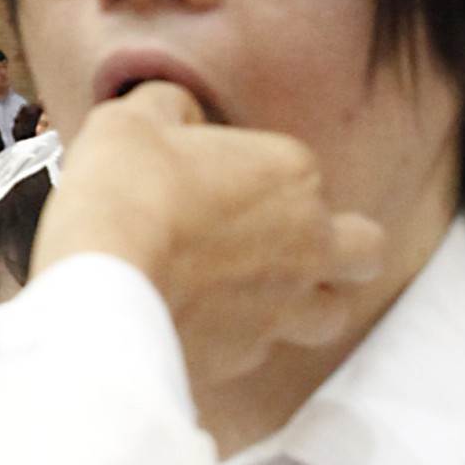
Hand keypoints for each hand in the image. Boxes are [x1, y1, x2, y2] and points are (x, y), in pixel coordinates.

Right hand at [33, 84, 382, 397]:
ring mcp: (283, 307)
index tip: (211, 182)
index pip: (302, 173)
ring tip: (254, 294)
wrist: (100, 284)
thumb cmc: (123, 191)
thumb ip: (168, 106)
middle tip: (292, 246)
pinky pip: (261, 349)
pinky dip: (238, 339)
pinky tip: (196, 324)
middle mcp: (306, 244)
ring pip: (330, 313)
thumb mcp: (132, 120)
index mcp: (291, 175)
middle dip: (344, 252)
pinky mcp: (246, 358)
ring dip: (306, 303)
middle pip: (364, 252)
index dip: (259, 178)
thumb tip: (177, 112)